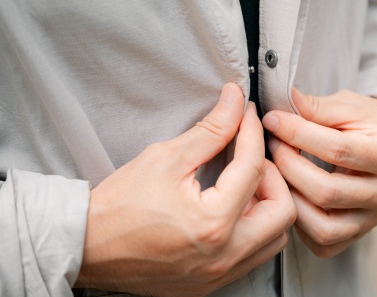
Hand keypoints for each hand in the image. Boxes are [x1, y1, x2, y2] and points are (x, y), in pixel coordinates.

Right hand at [75, 83, 295, 296]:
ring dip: (268, 204)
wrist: (88, 246)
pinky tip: (234, 207)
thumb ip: (210, 130)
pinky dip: (254, 226)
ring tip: (244, 183)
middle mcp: (223, 256)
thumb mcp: (166, 158)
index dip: (252, 133)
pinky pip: (254, 254)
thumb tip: (234, 103)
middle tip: (252, 157)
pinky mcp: (212, 283)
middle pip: (283, 211)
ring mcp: (219, 274)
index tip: (245, 115)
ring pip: (274, 238)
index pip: (253, 168)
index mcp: (212, 224)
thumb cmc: (119, 205)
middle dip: (274, 176)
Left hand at [262, 88, 376, 257]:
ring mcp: (374, 220)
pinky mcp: (357, 235)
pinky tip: (289, 193)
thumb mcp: (349, 105)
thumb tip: (284, 99)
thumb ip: (317, 107)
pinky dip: (298, 222)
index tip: (272, 120)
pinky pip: (322, 242)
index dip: (298, 133)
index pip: (338, 150)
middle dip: (288, 165)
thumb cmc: (370, 122)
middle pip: (326, 191)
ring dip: (290, 197)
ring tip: (275, 170)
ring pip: (322, 225)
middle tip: (271, 144)